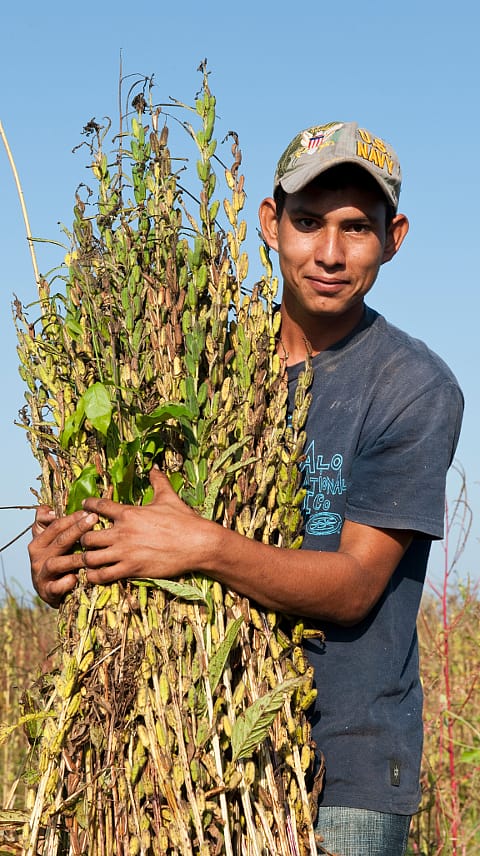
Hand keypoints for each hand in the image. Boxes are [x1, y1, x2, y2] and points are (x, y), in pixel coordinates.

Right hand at [29, 506, 98, 606]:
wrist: (53, 592)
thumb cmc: (58, 561)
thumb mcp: (53, 542)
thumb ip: (52, 525)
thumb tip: (51, 509)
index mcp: (38, 542)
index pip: (54, 526)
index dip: (70, 518)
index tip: (87, 511)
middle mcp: (37, 556)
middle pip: (58, 540)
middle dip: (77, 529)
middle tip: (94, 519)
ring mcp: (41, 574)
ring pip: (56, 563)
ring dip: (74, 558)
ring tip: (91, 553)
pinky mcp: (46, 592)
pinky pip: (55, 587)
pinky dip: (65, 583)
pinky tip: (76, 578)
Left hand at [80, 467, 212, 584]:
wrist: (198, 543)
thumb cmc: (184, 520)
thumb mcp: (169, 497)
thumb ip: (158, 482)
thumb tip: (155, 467)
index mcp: (129, 513)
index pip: (98, 506)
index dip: (87, 506)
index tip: (84, 507)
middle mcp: (123, 532)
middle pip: (86, 536)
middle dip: (83, 539)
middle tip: (87, 541)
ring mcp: (126, 552)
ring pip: (90, 558)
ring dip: (87, 559)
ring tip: (89, 559)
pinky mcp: (132, 569)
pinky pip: (103, 575)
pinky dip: (95, 576)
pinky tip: (95, 574)